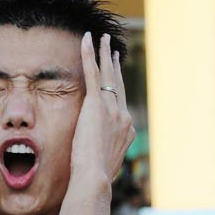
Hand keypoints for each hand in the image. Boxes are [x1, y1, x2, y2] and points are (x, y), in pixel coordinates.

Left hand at [71, 33, 135, 178]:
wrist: (95, 176)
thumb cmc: (94, 176)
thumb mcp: (104, 161)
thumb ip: (103, 151)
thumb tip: (98, 156)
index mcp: (126, 129)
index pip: (120, 104)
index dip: (117, 89)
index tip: (115, 78)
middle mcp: (123, 115)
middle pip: (119, 84)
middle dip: (115, 65)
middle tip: (113, 50)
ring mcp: (111, 108)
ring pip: (108, 74)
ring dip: (104, 54)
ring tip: (103, 38)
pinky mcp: (96, 104)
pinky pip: (93, 73)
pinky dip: (90, 55)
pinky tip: (87, 39)